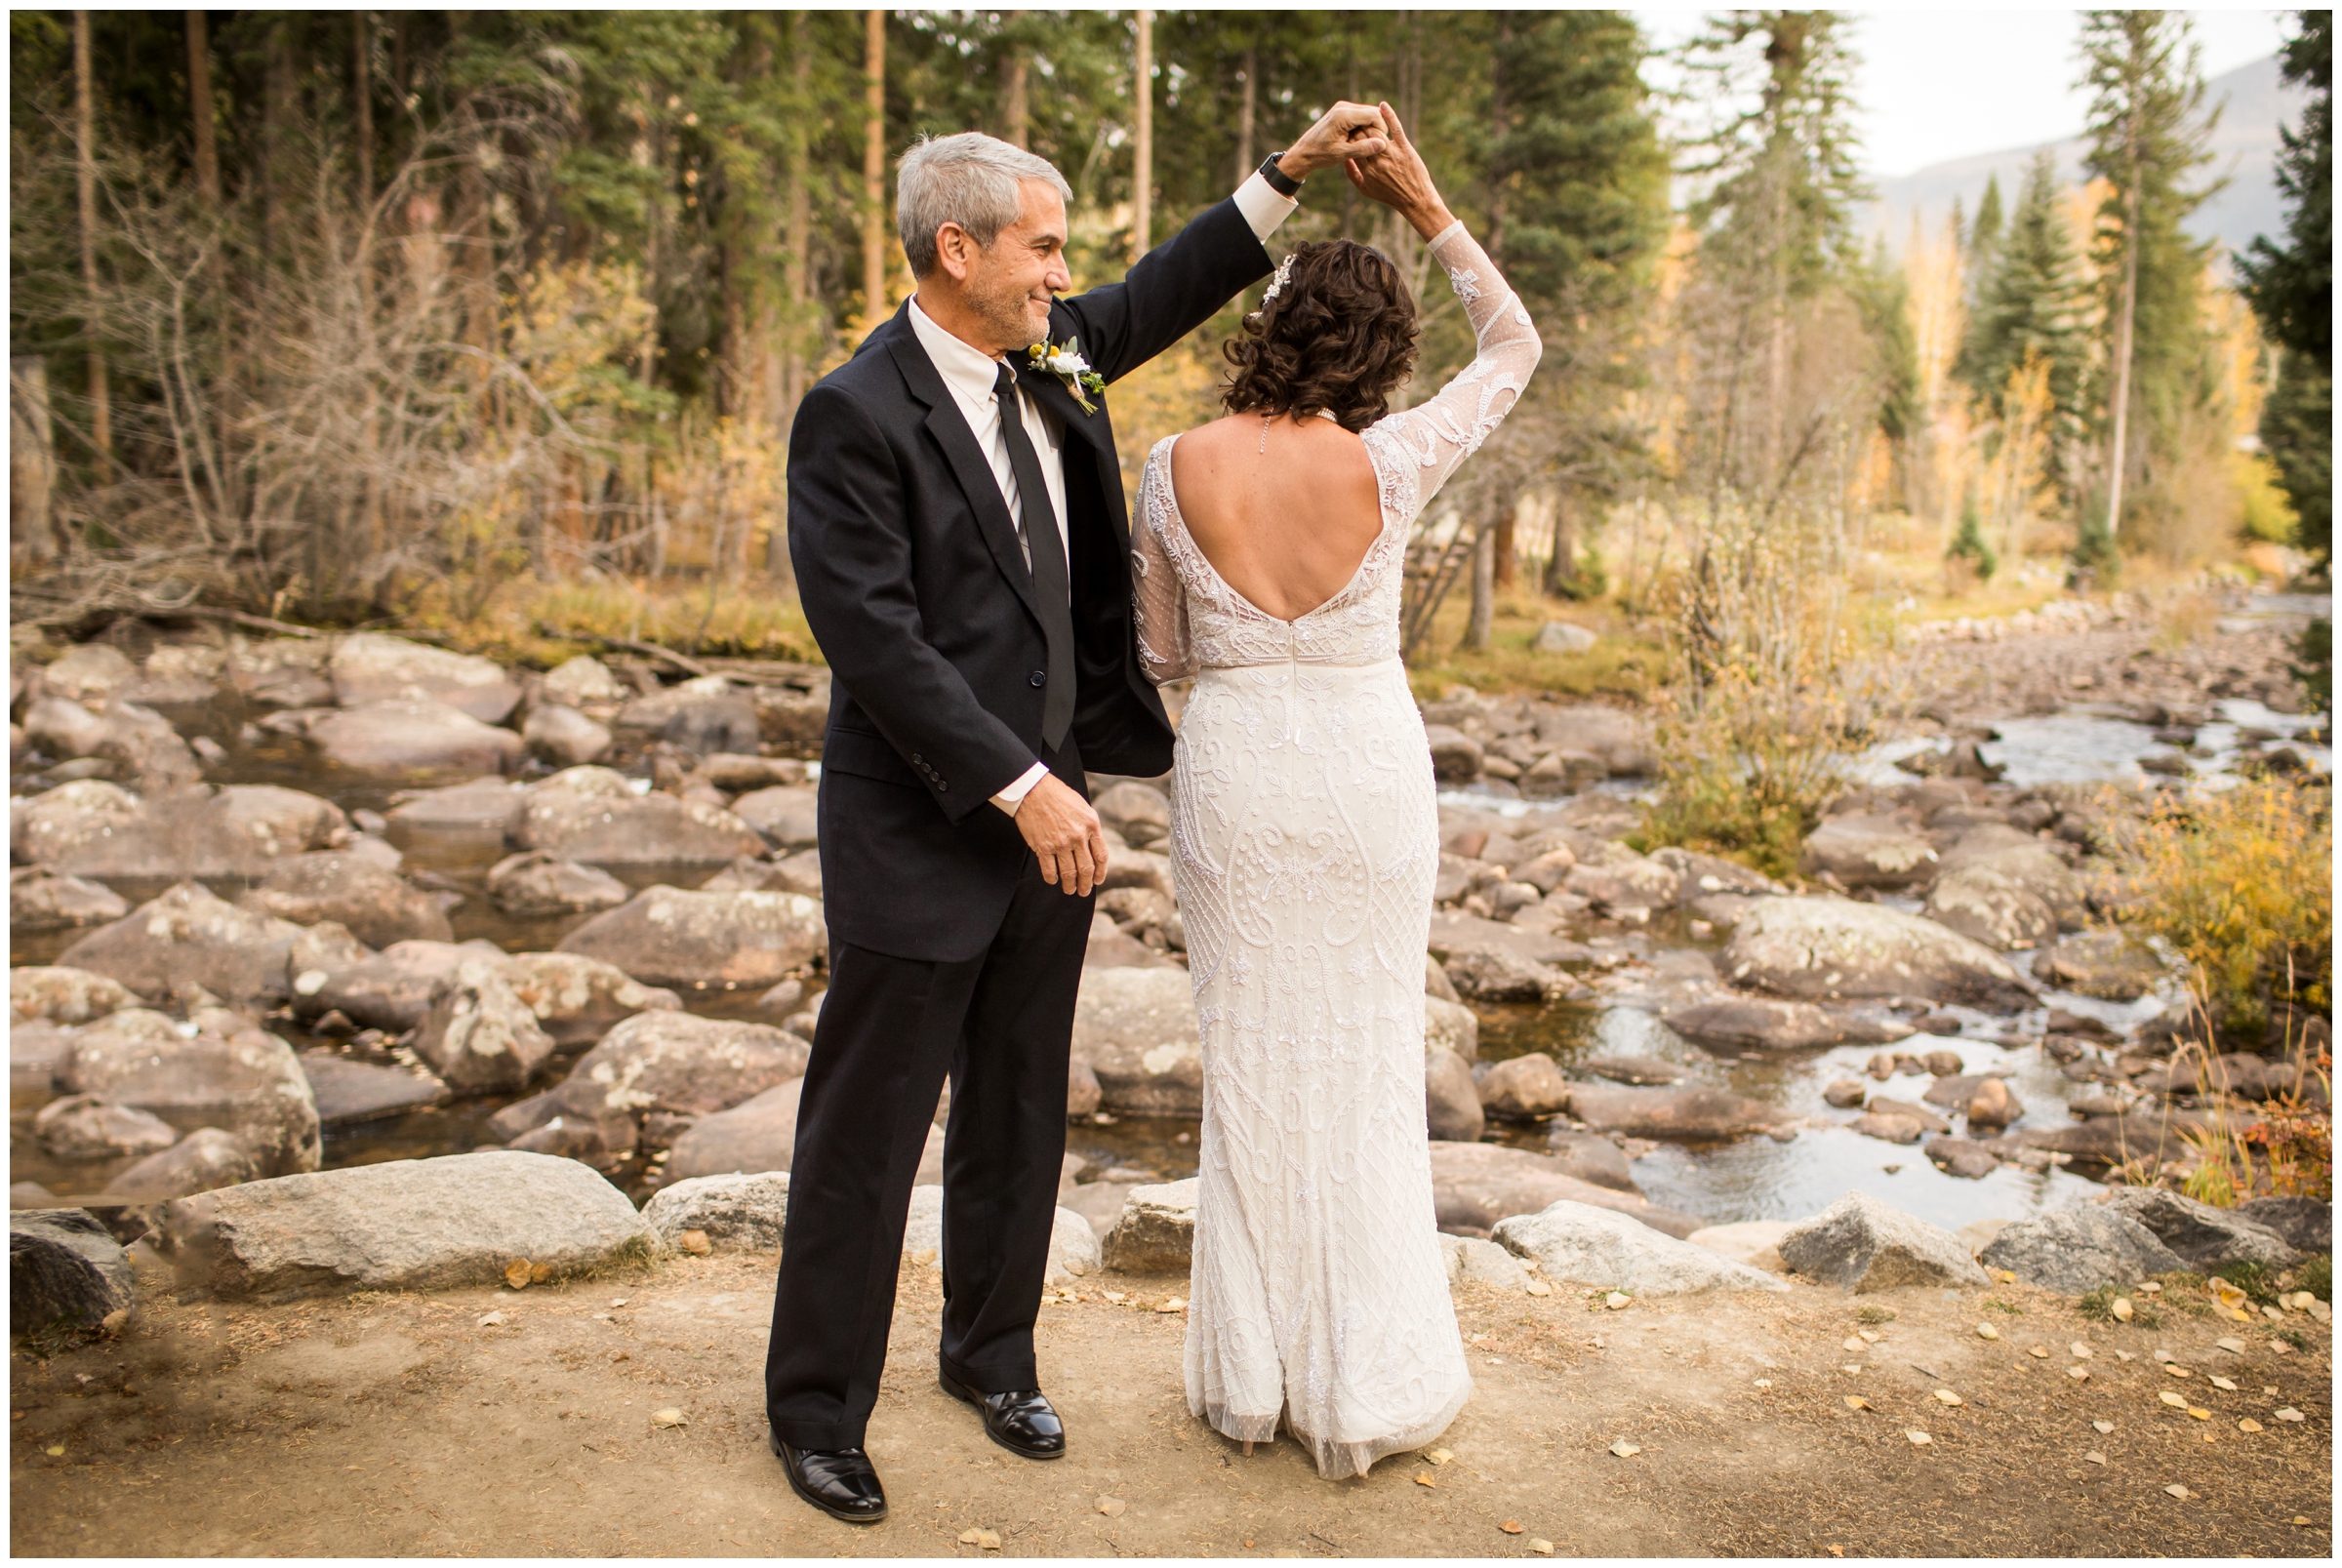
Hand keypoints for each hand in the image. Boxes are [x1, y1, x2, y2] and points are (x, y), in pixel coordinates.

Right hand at [1014, 773, 1108, 895]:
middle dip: (1086, 884)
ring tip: (1069, 890)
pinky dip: (1052, 878)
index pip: (1101, 856)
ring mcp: (1060, 843)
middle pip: (1086, 868)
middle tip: (1084, 892)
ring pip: (1069, 873)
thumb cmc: (1058, 795)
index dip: (1100, 872)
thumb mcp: (1083, 807)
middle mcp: (1078, 836)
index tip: (1097, 880)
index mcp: (1091, 825)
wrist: (1033, 790)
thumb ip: (1090, 827)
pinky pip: (1049, 870)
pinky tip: (1053, 881)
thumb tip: (1092, 847)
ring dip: (1070, 885)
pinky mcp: (1043, 847)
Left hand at [1274, 100, 1389, 180]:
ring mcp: (1343, 108)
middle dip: (1376, 129)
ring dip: (1370, 129)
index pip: (1374, 115)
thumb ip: (1363, 149)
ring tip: (1364, 145)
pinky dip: (1364, 128)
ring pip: (1368, 114)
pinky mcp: (1342, 112)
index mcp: (1343, 115)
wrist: (1303, 152)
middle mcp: (1343, 107)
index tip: (1379, 145)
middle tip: (1373, 146)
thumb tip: (1382, 144)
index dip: (1381, 129)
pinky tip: (1358, 141)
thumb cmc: (1320, 155)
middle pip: (1373, 112)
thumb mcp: (1342, 154)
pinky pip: (1361, 116)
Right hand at [1343, 103, 1454, 239]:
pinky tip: (1383, 106)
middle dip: (1357, 127)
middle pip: (1362, 138)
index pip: (1353, 148)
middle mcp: (1378, 161)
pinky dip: (1390, 116)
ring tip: (1366, 115)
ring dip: (1370, 121)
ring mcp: (1392, 154)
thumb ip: (1352, 175)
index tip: (1346, 131)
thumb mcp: (1366, 190)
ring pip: (1376, 132)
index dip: (1348, 138)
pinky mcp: (1405, 149)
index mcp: (1367, 171)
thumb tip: (1344, 159)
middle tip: (1355, 120)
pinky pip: (1396, 129)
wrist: (1415, 200)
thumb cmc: (1390, 196)